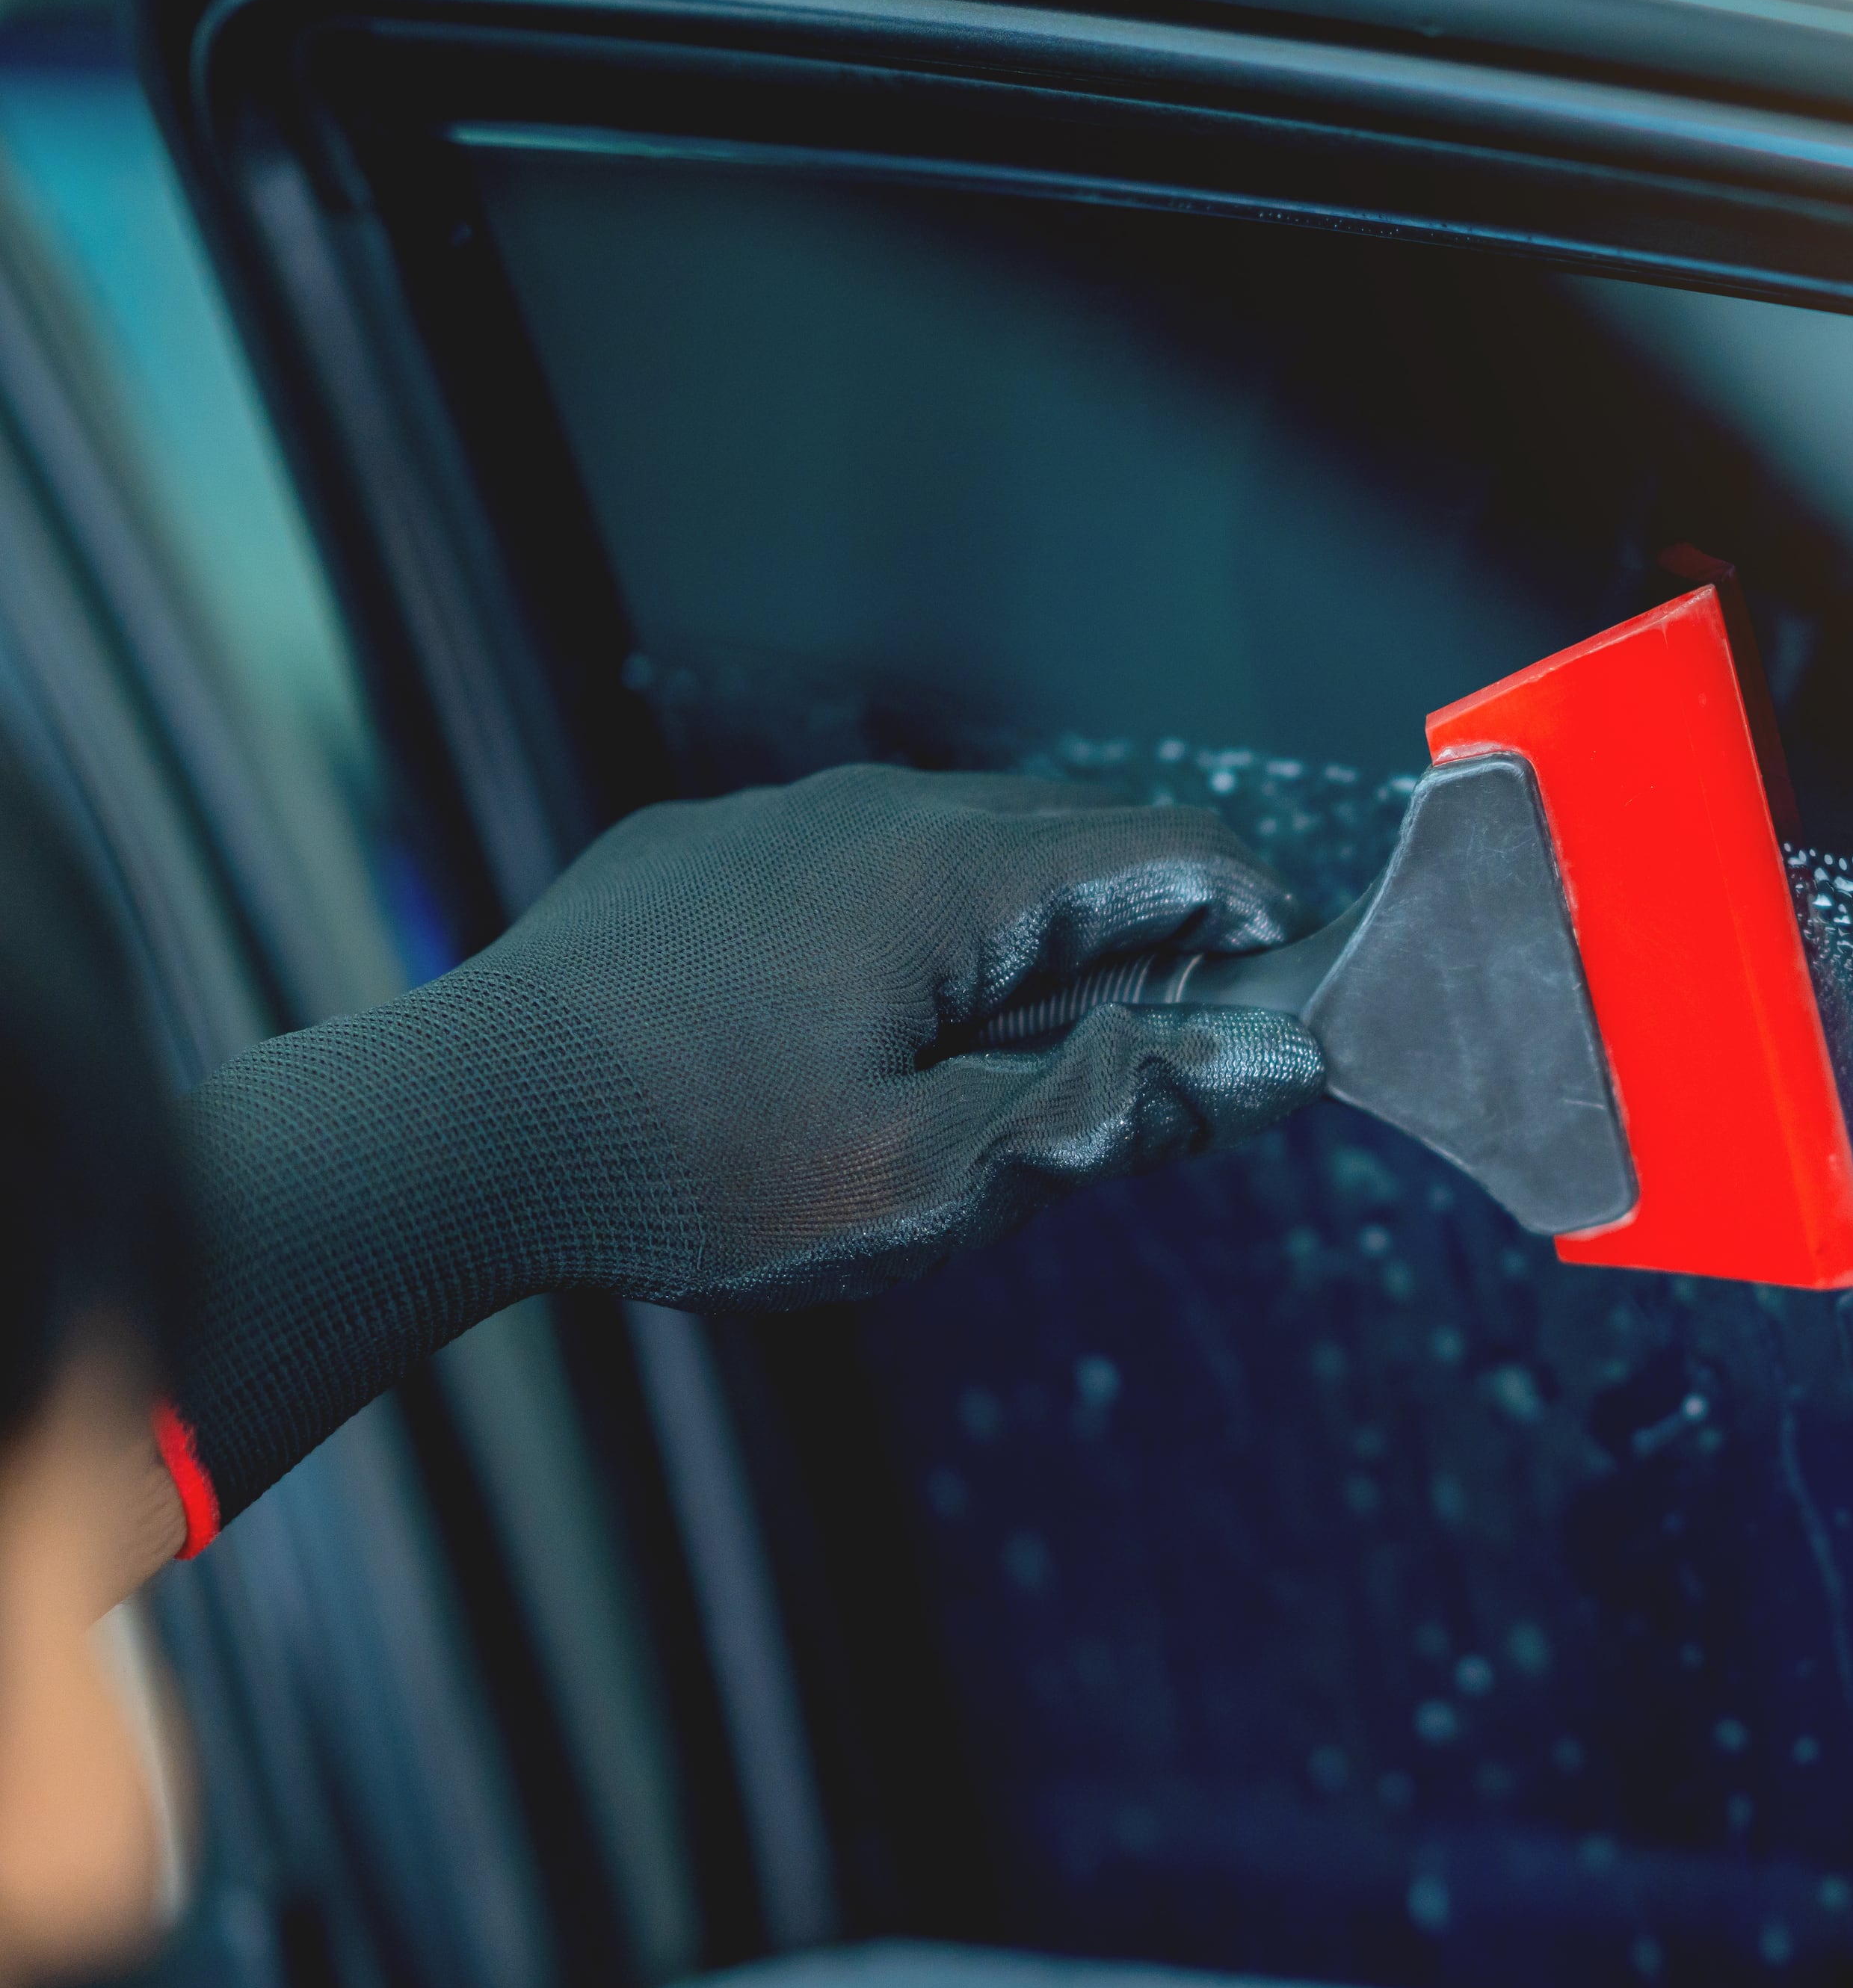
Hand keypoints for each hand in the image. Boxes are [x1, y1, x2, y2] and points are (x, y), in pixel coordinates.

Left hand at [174, 766, 1322, 1517]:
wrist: (445, 1132)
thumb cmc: (693, 1172)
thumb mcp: (931, 1182)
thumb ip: (1112, 1114)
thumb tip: (1272, 1060)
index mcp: (958, 872)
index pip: (1184, 850)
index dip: (1260, 936)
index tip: (1262, 1035)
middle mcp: (877, 805)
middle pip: (1086, 837)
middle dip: (1146, 949)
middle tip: (1124, 1086)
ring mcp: (777, 817)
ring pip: (966, 846)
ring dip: (1022, 944)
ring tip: (980, 1076)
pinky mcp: (700, 851)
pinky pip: (854, 867)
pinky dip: (906, 936)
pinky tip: (845, 1043)